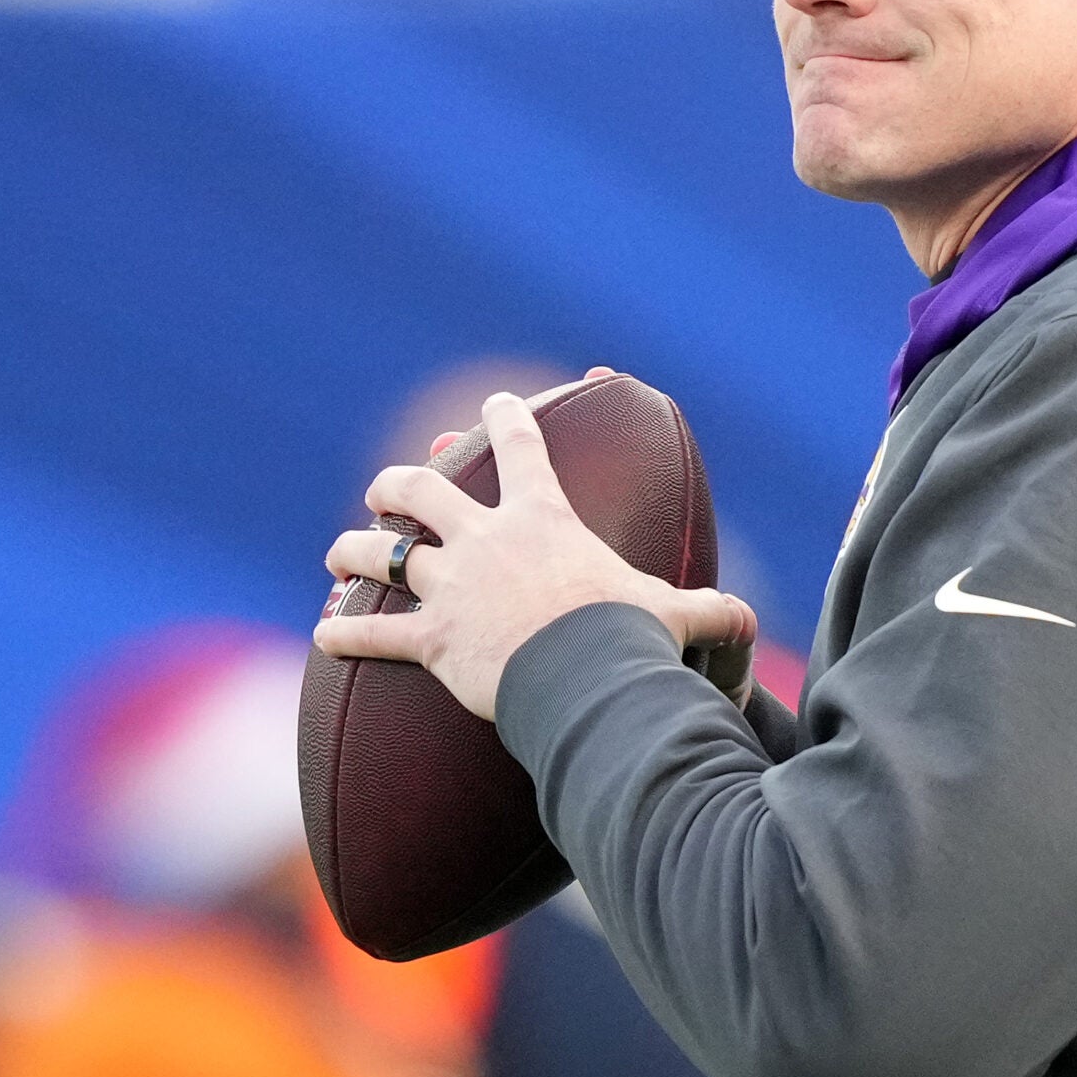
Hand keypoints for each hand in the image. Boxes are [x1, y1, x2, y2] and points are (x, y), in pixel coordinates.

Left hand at [314, 391, 757, 718]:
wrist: (585, 676)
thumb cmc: (630, 638)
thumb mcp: (677, 617)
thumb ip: (712, 613)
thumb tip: (753, 624)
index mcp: (542, 521)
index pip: (521, 447)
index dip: (506, 416)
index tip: (494, 400)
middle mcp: (485, 542)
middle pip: (420, 492)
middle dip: (395, 484)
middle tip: (386, 490)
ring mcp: (452, 588)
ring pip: (382, 556)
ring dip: (354, 551)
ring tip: (338, 551)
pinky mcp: (430, 640)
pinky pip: (375, 634)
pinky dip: (346, 633)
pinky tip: (324, 633)